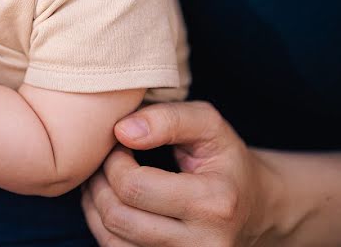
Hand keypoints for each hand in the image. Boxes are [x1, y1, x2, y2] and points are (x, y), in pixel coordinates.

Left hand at [81, 101, 275, 246]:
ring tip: (104, 179)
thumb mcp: (209, 124)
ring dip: (95, 205)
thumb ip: (167, 118)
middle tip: (106, 160)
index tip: (119, 143)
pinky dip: (103, 226)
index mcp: (215, 204)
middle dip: (100, 182)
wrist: (256, 207)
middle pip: (119, 217)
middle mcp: (204, 245)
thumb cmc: (225, 160)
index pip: (134, 187)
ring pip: (111, 240)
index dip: (114, 160)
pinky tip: (110, 200)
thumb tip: (122, 130)